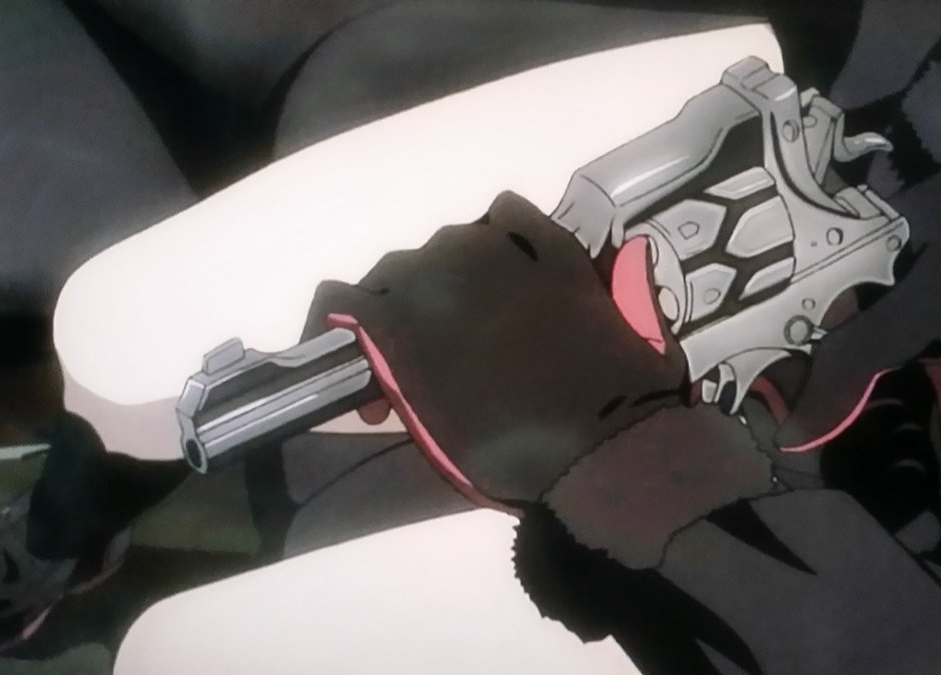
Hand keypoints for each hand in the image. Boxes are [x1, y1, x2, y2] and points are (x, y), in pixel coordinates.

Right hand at [299, 192, 690, 507]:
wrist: (603, 445)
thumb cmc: (509, 454)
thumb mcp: (429, 431)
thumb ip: (397, 381)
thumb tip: (388, 367)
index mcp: (399, 318)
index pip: (338, 301)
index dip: (337, 336)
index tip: (360, 379)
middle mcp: (438, 269)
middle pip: (393, 273)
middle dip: (393, 315)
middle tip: (418, 367)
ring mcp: (500, 250)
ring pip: (448, 245)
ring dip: (446, 280)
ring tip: (471, 323)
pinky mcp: (554, 246)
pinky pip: (509, 218)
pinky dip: (499, 239)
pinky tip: (509, 271)